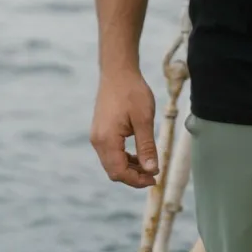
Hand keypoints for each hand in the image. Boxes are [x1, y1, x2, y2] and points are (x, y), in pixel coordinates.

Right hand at [90, 70, 159, 188]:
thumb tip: (151, 170)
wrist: (118, 71)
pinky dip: (124, 157)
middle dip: (133, 176)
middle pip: (113, 170)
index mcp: (106, 140)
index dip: (136, 180)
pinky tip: (139, 154)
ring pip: (112, 162)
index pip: (119, 172)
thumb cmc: (132, 92)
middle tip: (154, 173)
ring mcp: (97, 136)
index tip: (155, 178)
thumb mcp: (144, 119)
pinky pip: (111, 152)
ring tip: (149, 165)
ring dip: (129, 167)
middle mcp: (97, 141)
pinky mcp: (100, 131)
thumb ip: (147, 146)